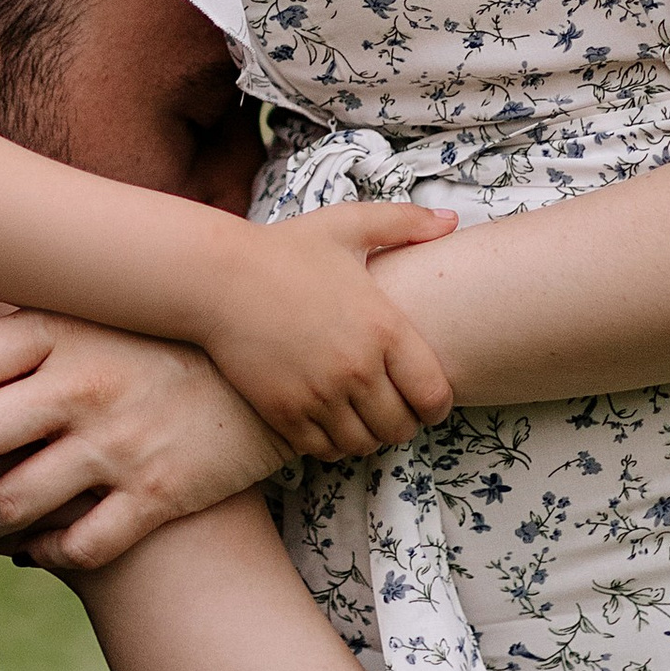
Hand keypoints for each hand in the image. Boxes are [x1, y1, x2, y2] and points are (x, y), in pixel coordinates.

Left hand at [0, 313, 284, 568]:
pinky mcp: (155, 495)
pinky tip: (35, 547)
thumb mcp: (98, 306)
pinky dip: (43, 555)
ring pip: (7, 506)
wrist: (273, 369)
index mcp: (59, 328)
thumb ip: (27, 317)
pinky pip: (75, 546)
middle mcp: (81, 385)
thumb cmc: (161, 338)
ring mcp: (117, 444)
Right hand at [201, 202, 455, 458]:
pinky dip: (332, 444)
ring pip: (364, 445)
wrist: (216, 276)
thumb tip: (453, 220)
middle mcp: (357, 368)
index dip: (437, 405)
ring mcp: (320, 395)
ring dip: (367, 435)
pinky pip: (324, 450)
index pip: (434, 395)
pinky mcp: (285, 412)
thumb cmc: (285, 249)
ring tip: (361, 416)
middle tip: (391, 407)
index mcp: (383, 328)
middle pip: (401, 428)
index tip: (427, 399)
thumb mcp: (348, 225)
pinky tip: (328, 420)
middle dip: (402, 422)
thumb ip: (405, 222)